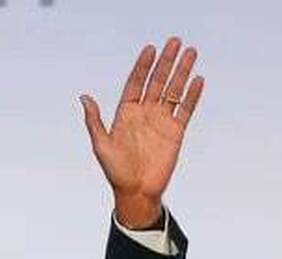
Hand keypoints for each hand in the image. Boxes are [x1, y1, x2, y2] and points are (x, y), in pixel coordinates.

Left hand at [80, 37, 204, 228]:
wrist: (135, 192)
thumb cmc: (115, 171)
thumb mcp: (101, 145)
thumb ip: (95, 121)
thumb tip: (84, 97)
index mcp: (125, 114)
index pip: (135, 84)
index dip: (142, 67)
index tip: (150, 50)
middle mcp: (144, 114)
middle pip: (157, 82)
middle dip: (166, 62)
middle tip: (175, 42)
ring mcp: (161, 121)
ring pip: (174, 91)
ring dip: (182, 72)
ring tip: (191, 52)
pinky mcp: (176, 132)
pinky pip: (186, 109)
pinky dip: (192, 95)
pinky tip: (197, 79)